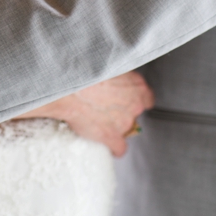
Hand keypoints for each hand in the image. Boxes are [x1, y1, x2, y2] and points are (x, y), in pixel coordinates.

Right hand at [16, 72, 154, 156]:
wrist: (69, 89)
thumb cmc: (85, 74)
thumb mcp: (109, 66)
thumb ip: (119, 75)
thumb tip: (116, 76)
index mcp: (136, 86)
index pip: (147, 98)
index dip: (135, 100)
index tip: (127, 101)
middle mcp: (134, 104)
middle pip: (135, 114)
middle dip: (123, 113)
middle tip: (107, 109)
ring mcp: (124, 122)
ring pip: (126, 130)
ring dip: (116, 128)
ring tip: (100, 121)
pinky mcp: (112, 137)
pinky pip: (119, 148)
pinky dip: (113, 147)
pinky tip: (107, 144)